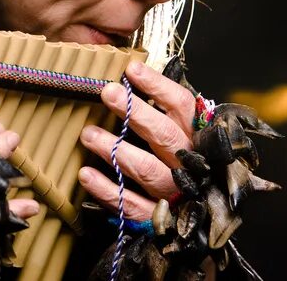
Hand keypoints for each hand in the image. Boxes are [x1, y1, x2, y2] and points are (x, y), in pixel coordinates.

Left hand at [78, 60, 196, 220]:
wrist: (201, 213)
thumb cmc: (183, 161)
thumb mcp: (182, 131)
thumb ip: (162, 108)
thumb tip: (131, 72)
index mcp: (197, 136)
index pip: (181, 105)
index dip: (158, 86)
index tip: (131, 69)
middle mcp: (189, 163)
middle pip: (164, 135)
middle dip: (136, 113)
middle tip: (108, 93)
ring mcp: (174, 191)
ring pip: (146, 169)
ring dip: (115, 150)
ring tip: (88, 134)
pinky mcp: (156, 217)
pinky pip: (130, 204)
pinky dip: (106, 190)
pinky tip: (85, 174)